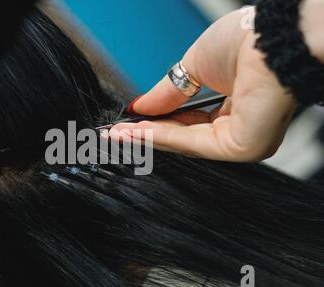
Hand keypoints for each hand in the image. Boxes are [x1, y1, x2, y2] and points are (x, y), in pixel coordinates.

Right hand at [110, 7, 296, 161]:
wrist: (271, 38)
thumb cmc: (244, 42)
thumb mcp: (192, 67)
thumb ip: (166, 94)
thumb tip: (139, 108)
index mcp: (232, 105)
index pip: (188, 120)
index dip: (157, 121)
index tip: (129, 121)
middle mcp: (238, 126)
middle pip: (184, 135)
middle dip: (148, 132)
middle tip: (117, 131)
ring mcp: (241, 140)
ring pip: (186, 142)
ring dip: (150, 137)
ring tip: (120, 133)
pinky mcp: (242, 147)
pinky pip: (194, 144)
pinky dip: (163, 137)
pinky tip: (139, 131)